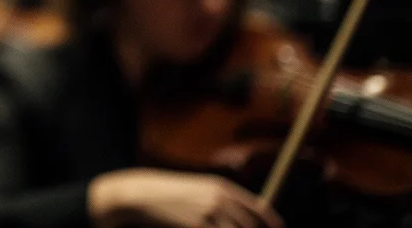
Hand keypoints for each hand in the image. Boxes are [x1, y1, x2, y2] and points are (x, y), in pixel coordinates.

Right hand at [88, 169, 283, 227]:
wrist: (140, 195)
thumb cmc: (167, 195)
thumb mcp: (197, 191)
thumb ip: (220, 202)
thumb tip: (240, 218)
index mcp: (222, 188)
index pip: (259, 209)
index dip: (271, 223)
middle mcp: (220, 199)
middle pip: (251, 226)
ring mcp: (210, 213)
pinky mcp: (199, 226)